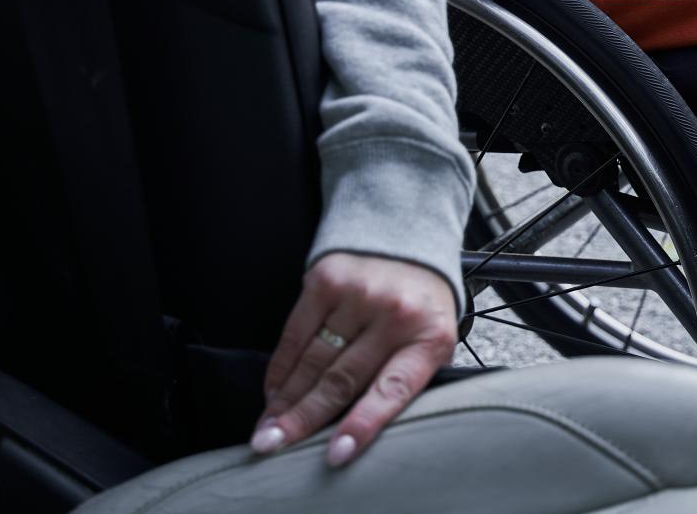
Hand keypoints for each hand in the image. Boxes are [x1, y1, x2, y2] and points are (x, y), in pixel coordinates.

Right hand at [251, 252, 457, 465]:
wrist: (408, 241)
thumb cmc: (418, 310)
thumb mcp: (428, 345)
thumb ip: (399, 381)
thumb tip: (348, 433)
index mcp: (429, 338)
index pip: (393, 390)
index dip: (362, 425)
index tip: (334, 455)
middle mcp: (395, 314)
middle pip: (341, 379)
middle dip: (302, 419)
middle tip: (273, 447)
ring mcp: (359, 294)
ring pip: (313, 361)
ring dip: (285, 400)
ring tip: (267, 430)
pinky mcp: (327, 279)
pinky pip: (295, 334)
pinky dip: (281, 368)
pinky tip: (272, 392)